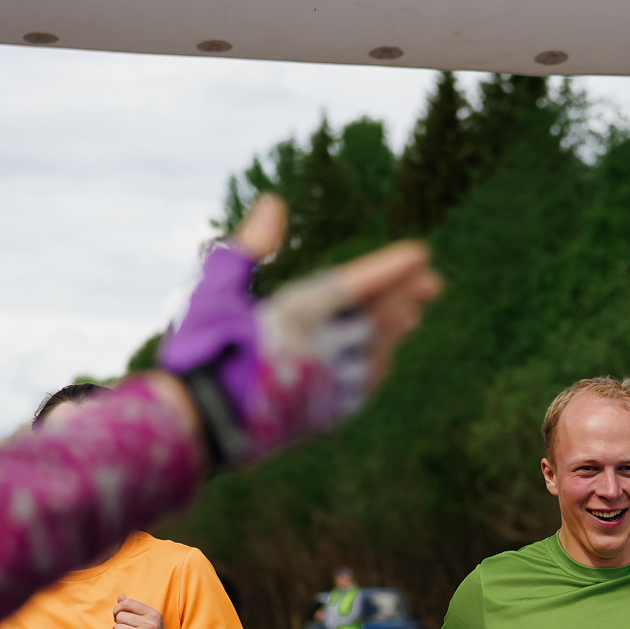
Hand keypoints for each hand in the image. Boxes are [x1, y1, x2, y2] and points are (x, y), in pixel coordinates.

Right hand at [159, 194, 440, 459]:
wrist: (196, 427)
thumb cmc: (201, 350)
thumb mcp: (215, 290)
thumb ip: (248, 248)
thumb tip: (275, 202)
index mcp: (293, 318)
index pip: (353, 286)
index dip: (389, 268)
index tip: (421, 252)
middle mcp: (318, 352)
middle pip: (375, 319)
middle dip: (404, 296)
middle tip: (433, 282)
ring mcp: (325, 387)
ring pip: (374, 355)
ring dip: (395, 332)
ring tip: (415, 312)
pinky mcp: (323, 416)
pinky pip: (362, 388)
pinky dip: (377, 367)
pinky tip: (384, 356)